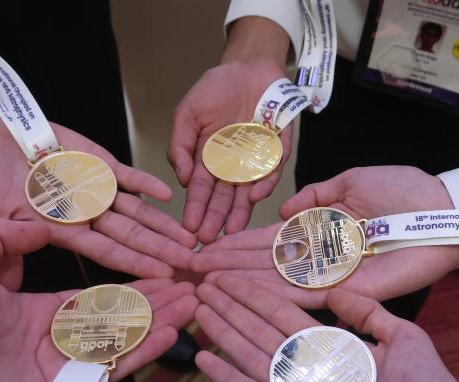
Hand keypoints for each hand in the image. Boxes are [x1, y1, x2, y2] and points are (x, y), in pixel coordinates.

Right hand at [0, 106, 197, 283]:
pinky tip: (169, 195)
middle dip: (161, 250)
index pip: (106, 252)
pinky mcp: (98, 163)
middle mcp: (86, 214)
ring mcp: (95, 189)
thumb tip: (8, 288)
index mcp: (62, 231)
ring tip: (190, 238)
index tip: (163, 276)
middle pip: (131, 236)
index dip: (135, 263)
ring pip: (136, 210)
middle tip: (192, 264)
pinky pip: (127, 176)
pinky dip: (146, 183)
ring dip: (163, 223)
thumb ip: (3, 249)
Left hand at [0, 220, 198, 381]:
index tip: (160, 269)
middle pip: (116, 321)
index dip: (128, 284)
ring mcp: (58, 369)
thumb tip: (42, 225)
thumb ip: (3, 238)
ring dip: (157, 324)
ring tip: (192, 305)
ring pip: (119, 344)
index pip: (94, 298)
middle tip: (191, 286)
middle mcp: (51, 341)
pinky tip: (169, 332)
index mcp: (33, 311)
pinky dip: (140, 352)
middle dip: (155, 302)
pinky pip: (108, 372)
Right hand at [168, 17, 292, 242]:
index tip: (189, 227)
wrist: (248, 66)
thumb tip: (184, 180)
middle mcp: (233, 167)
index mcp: (210, 160)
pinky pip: (273, 170)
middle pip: (224, 198)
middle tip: (209, 238)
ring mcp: (256, 160)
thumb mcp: (188, 114)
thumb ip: (180, 145)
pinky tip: (254, 196)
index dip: (196, 209)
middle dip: (216, 219)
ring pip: (249, 192)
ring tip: (232, 231)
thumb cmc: (216, 88)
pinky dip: (265, 182)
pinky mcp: (278, 150)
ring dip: (240, 212)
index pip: (202, 191)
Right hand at [191, 166, 458, 307]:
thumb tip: (281, 209)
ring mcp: (333, 277)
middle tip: (191, 271)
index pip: (268, 240)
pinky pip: (307, 295)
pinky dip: (275, 295)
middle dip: (228, 266)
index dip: (236, 244)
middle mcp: (320, 257)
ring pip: (278, 282)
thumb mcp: (351, 181)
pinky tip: (244, 294)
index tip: (205, 248)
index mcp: (319, 229)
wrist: (442, 209)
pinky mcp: (350, 292)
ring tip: (207, 283)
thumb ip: (315, 195)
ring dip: (241, 283)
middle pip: (265, 264)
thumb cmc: (403, 191)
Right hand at [194, 274, 458, 381]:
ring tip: (198, 308)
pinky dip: (225, 377)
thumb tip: (337, 289)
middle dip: (231, 307)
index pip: (284, 313)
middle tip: (203, 283)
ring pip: (249, 355)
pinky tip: (202, 357)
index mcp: (332, 347)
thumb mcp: (403, 337)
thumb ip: (368, 312)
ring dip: (223, 332)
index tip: (232, 274)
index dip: (257, 294)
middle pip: (260, 330)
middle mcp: (308, 368)